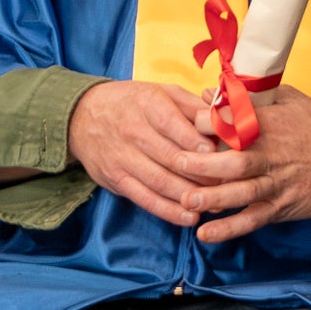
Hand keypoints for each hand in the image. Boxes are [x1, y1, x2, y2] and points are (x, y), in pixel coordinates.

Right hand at [65, 79, 243, 228]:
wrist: (82, 115)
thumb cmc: (133, 102)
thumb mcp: (162, 92)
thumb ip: (193, 106)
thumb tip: (224, 120)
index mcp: (148, 105)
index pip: (174, 126)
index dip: (197, 143)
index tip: (219, 155)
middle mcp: (133, 131)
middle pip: (171, 157)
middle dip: (202, 173)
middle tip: (228, 184)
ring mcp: (122, 158)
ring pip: (160, 181)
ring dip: (189, 195)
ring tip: (214, 204)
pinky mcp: (115, 180)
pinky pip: (144, 198)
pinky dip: (168, 210)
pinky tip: (189, 217)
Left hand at [163, 85, 310, 246]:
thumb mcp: (288, 99)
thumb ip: (248, 97)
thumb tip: (207, 93)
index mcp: (271, 125)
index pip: (232, 123)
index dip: (206, 123)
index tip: (186, 125)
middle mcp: (272, 155)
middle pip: (233, 161)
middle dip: (202, 165)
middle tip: (177, 164)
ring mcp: (277, 184)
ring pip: (241, 193)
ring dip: (211, 198)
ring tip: (185, 201)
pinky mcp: (282, 207)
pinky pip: (252, 220)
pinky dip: (230, 229)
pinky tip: (206, 235)